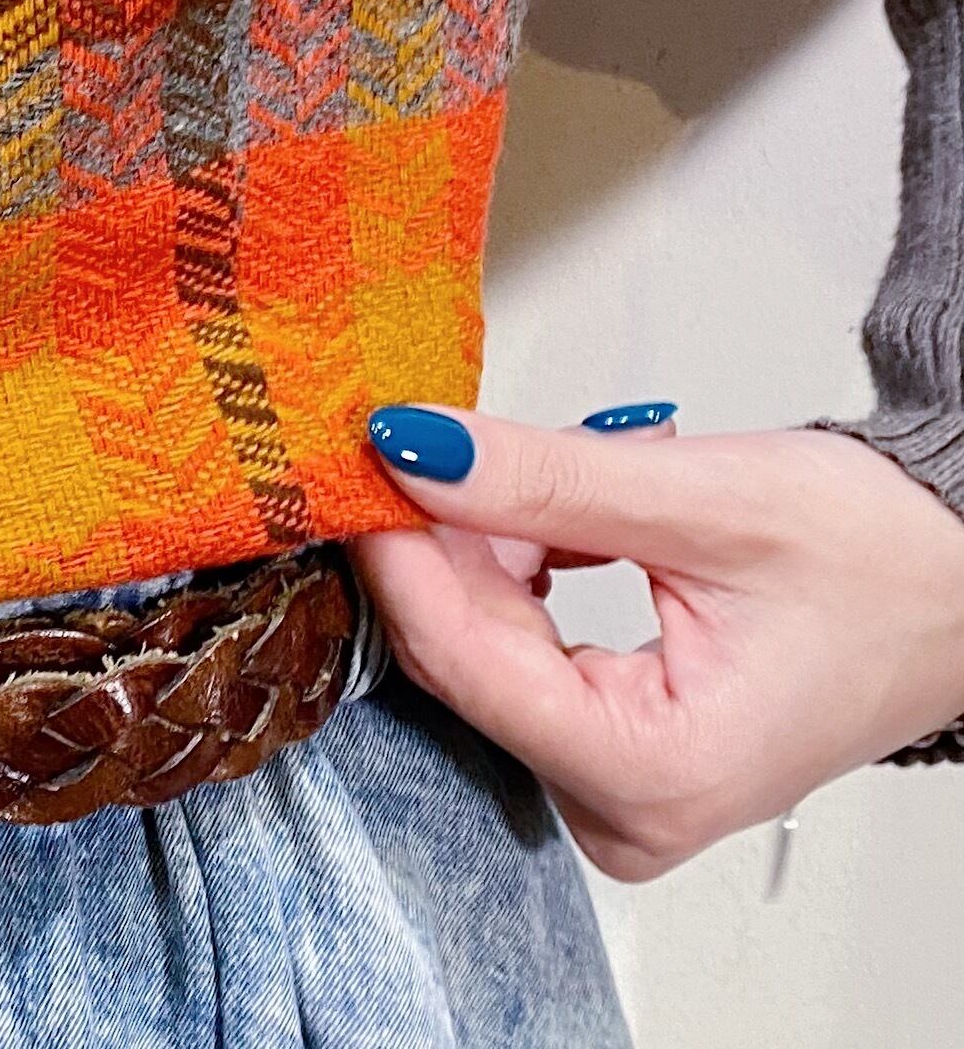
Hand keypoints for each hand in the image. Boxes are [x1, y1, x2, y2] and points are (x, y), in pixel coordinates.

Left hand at [347, 405, 963, 880]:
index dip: (397, 551)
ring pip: (484, 650)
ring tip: (510, 465)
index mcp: (653, 773)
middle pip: (465, 658)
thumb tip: (412, 450)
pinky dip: (511, 574)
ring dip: (478, 550)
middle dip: (436, 542)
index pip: (463, 659)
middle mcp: (625, 807)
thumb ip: (541, 479)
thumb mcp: (699, 498)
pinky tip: (536, 517)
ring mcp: (617, 788)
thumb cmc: (884, 560)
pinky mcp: (613, 750)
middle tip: (411, 433)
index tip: (355, 460)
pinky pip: (518, 655)